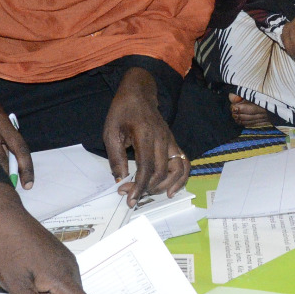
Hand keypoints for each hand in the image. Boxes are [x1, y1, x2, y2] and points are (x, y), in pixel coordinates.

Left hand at [0, 181, 126, 293]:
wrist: (4, 218)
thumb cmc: (8, 249)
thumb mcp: (16, 284)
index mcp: (62, 278)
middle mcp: (70, 270)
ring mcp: (66, 263)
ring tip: (27, 283)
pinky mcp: (60, 260)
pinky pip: (60, 285)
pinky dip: (47, 289)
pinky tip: (31, 277)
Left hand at [104, 67, 189, 203]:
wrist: (138, 94)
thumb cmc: (122, 112)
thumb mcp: (111, 132)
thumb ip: (116, 158)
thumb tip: (121, 180)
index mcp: (145, 135)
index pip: (147, 167)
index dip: (140, 186)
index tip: (130, 199)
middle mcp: (163, 139)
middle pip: (162, 172)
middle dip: (147, 188)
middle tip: (130, 194)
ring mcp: (171, 141)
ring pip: (178, 170)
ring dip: (165, 186)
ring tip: (149, 193)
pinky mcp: (174, 143)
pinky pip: (184, 163)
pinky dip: (181, 179)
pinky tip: (171, 190)